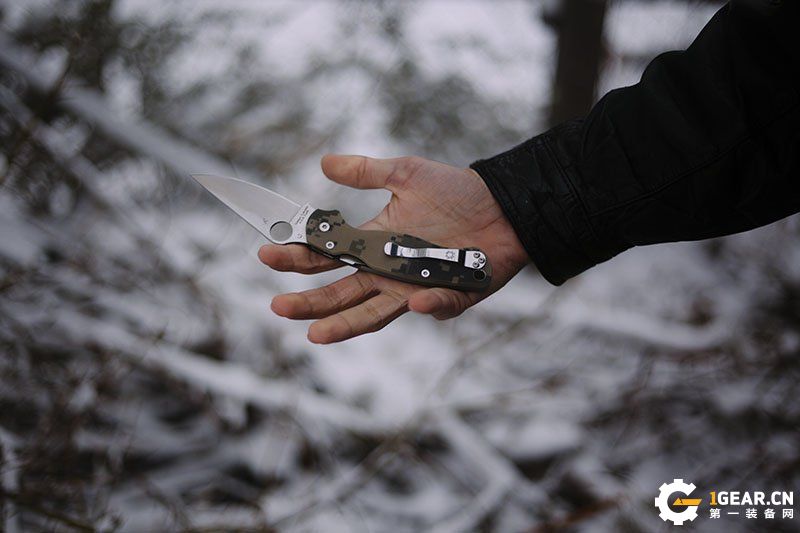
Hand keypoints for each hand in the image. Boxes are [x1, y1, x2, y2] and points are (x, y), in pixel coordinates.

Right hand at [258, 154, 528, 343]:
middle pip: (341, 294)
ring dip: (346, 325)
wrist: (502, 205)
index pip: (326, 256)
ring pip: (375, 313)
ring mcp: (415, 288)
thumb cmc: (455, 191)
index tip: (267, 253)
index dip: (297, 257)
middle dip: (309, 303)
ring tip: (316, 335)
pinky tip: (413, 302)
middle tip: (278, 307)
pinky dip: (427, 305)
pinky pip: (436, 304)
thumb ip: (366, 171)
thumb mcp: (406, 173)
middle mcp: (387, 272)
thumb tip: (324, 162)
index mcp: (372, 244)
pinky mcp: (451, 296)